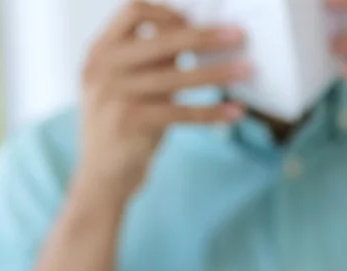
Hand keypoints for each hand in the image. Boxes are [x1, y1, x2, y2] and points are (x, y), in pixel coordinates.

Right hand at [77, 1, 248, 203]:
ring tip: (247, 70)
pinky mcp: (130, 122)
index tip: (196, 21)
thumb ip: (152, 62)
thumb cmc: (124, 128)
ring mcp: (114, 94)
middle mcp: (102, 67)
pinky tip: (236, 112)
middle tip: (239, 35)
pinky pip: (182, 112)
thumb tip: (195, 37)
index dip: (167, 12)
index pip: (133, 11)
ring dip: (218, 73)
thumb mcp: (128, 87)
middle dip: (205, 36)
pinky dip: (212, 112)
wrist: (101, 179)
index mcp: (100, 52)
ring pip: (178, 76)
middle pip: (162, 37)